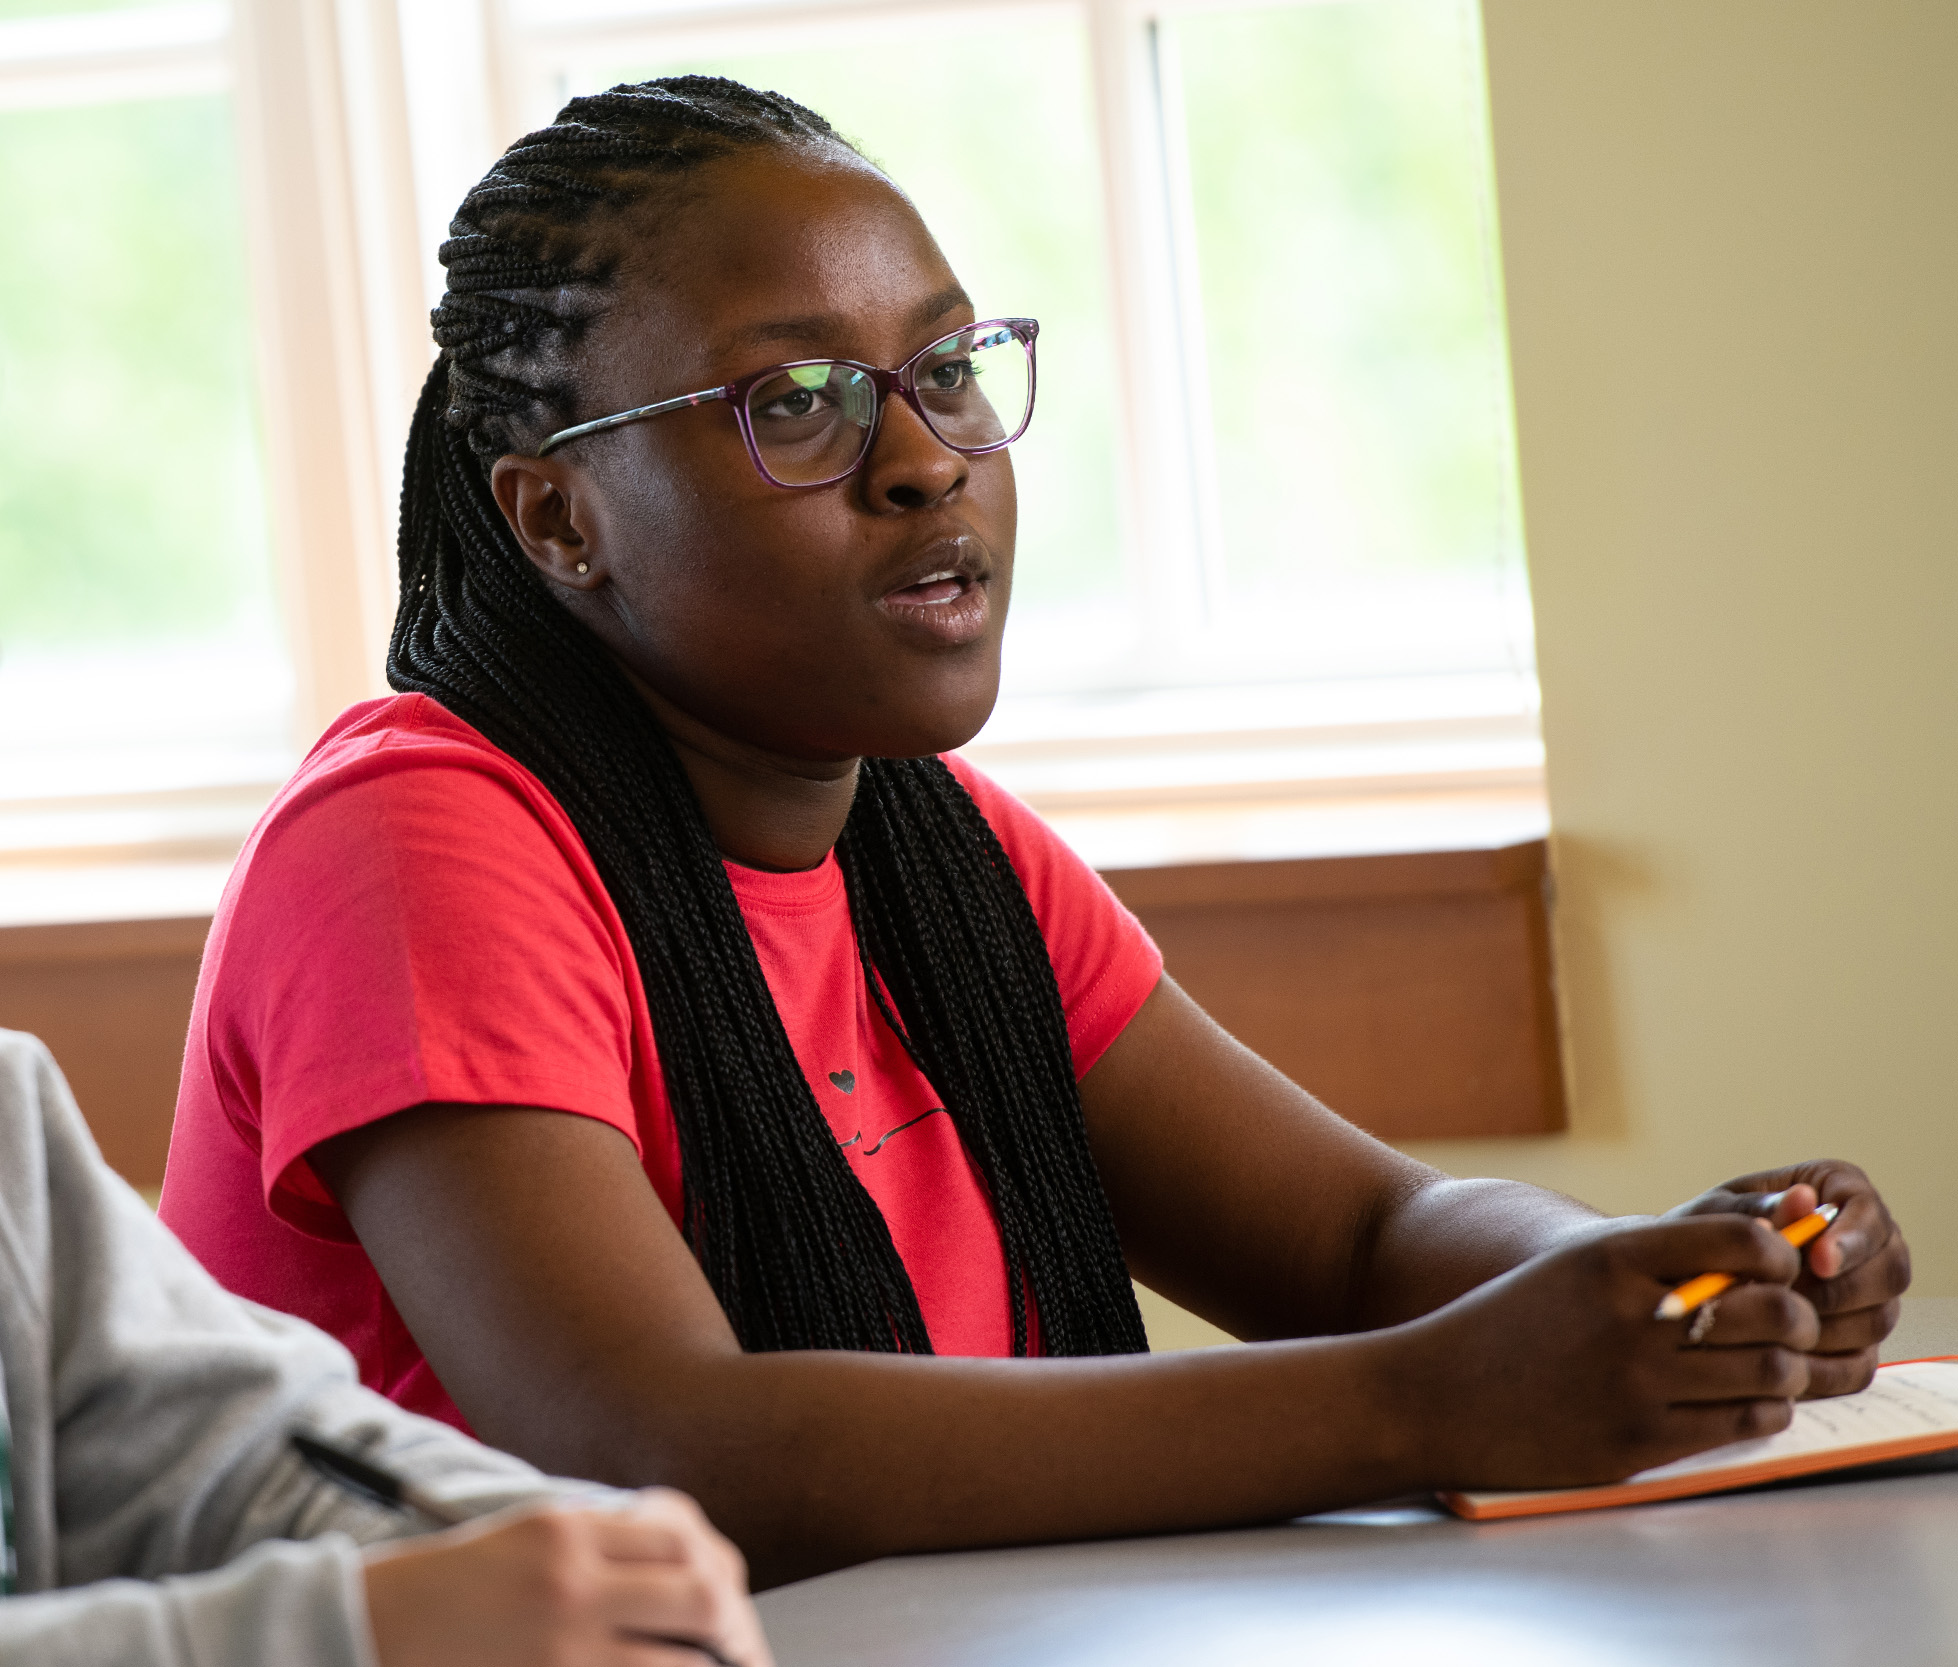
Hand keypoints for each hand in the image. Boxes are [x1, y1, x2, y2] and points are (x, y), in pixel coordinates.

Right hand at [362, 1489, 772, 1666]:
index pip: (680, 1533)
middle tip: (744, 1649)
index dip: (717, 1564)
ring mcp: (562, 1648)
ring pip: (679, 1663)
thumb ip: (600, 1547)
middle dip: (735, 1625)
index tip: (728, 1592)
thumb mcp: (524, 1539)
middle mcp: (571, 1584)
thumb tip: (684, 1571)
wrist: (361, 1632)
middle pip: (700, 1594)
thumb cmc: (444, 1591)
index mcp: (566, 1531)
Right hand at [1398, 1214, 1817, 1490]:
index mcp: (1612, 1257)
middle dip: (1795, 1317)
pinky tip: (1742, 1403)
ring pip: (1770, 1373)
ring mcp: (1637, 1384)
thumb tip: (1753, 1264)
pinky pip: (1742, 1424)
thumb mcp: (1570, 1269)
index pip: (1742, 1241)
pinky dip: (1760, 1412)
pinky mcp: (1639, 1442)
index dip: (1778, 1256)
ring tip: (1767, 1367)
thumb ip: (1653, 1262)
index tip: (1774, 1270)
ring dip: (1783, 1369)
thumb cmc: (1507, 1327)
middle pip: (1772, 1311)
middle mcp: (1631, 1316)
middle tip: (1786, 1324)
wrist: (1432, 1396)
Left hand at [1666, 1161, 1910, 1398]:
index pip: (1869, 1212)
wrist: (1684, 1278)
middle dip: (1843, 1290)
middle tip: (1796, 1302)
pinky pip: (1861, 1360)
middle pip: (1889, 1270)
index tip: (1818, 1261)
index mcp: (1838, 1190)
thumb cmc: (1704, 1232)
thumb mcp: (1719, 1214)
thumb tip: (1803, 1198)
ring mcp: (1868, 1292)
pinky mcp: (1857, 1338)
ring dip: (1831, 1327)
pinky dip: (1826, 1362)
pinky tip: (1784, 1355)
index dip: (1851, 1239)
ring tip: (1778, 1327)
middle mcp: (1865, 1240)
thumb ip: (1760, 1207)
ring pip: (1879, 1317)